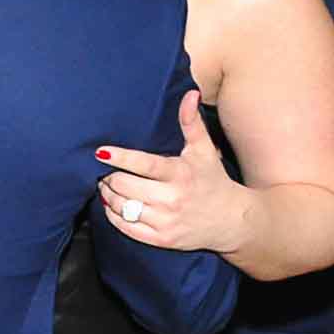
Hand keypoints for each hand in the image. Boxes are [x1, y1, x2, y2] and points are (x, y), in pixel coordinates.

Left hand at [96, 90, 250, 254]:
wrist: (233, 221)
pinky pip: (127, 228)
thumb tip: (190, 94)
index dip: (118, 157)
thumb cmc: (214, 181)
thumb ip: (192, 122)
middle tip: (104, 171)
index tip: (100, 152)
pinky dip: (113, 215)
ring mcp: (166, 221)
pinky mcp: (162, 240)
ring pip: (122, 206)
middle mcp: (172, 199)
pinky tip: (113, 205)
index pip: (143, 164)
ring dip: (108, 195)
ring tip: (107, 186)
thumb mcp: (204, 151)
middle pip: (124, 186)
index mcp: (180, 174)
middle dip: (109, 177)